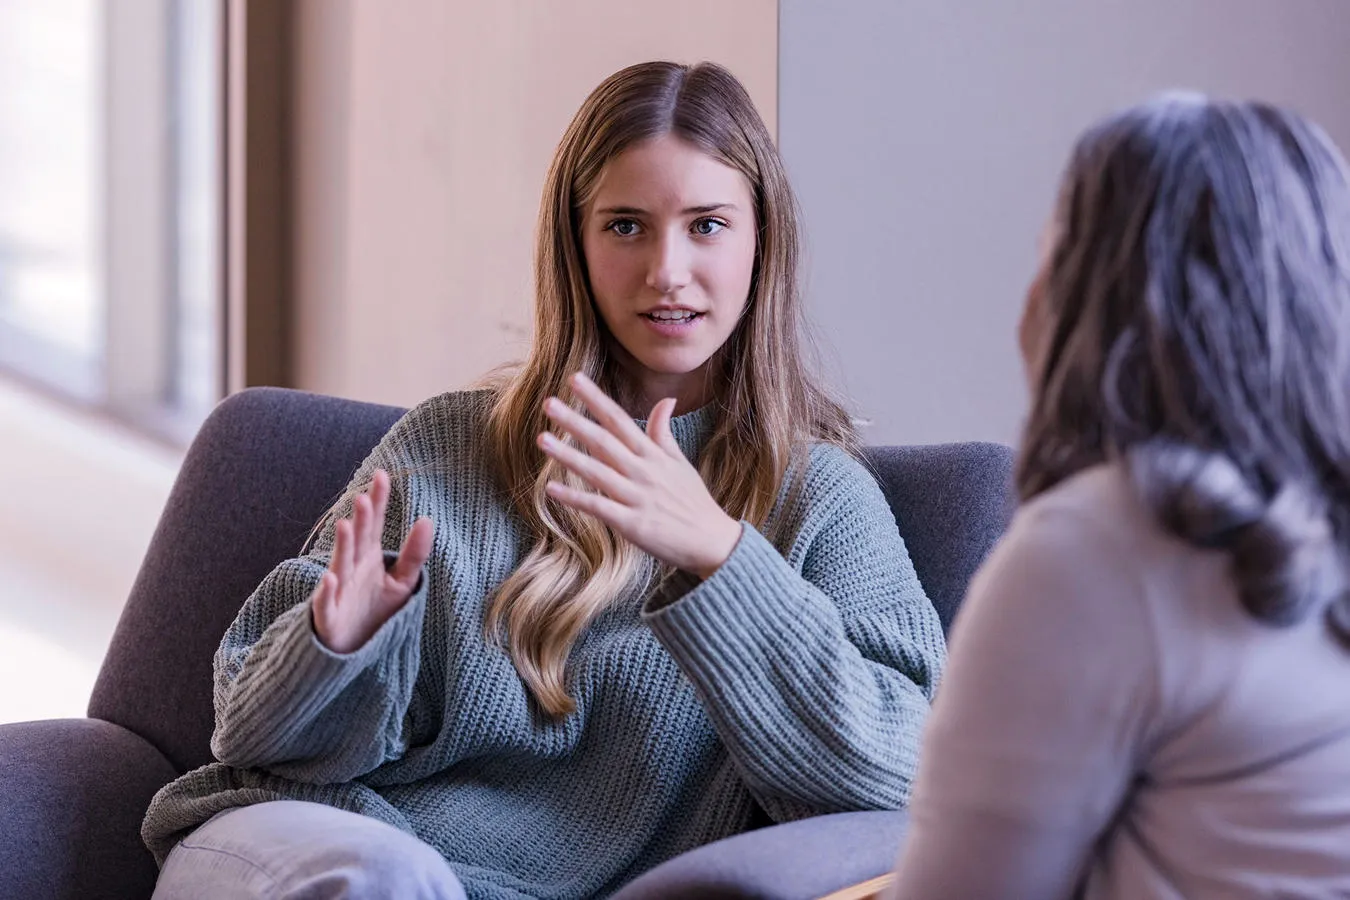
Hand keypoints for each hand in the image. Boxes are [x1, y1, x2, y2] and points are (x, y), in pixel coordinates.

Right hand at [310, 468, 433, 653]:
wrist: (351, 649)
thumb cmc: (374, 611)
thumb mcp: (401, 582)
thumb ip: (414, 554)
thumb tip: (427, 519)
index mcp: (369, 557)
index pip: (375, 524)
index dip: (378, 501)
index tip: (382, 475)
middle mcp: (352, 568)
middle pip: (358, 541)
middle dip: (361, 521)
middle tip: (363, 497)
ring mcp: (338, 591)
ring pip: (340, 565)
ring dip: (343, 546)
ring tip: (346, 526)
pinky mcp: (329, 617)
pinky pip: (326, 603)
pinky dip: (327, 592)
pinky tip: (331, 578)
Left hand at [538, 372, 741, 578]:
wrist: (712, 542)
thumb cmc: (694, 502)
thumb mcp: (681, 463)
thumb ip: (664, 433)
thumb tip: (666, 400)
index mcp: (653, 455)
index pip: (620, 420)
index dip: (597, 399)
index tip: (574, 380)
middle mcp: (643, 472)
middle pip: (604, 441)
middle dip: (575, 421)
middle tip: (548, 403)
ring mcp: (637, 497)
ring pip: (597, 472)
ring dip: (568, 455)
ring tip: (543, 439)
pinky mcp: (633, 524)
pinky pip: (599, 508)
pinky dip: (575, 498)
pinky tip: (551, 488)